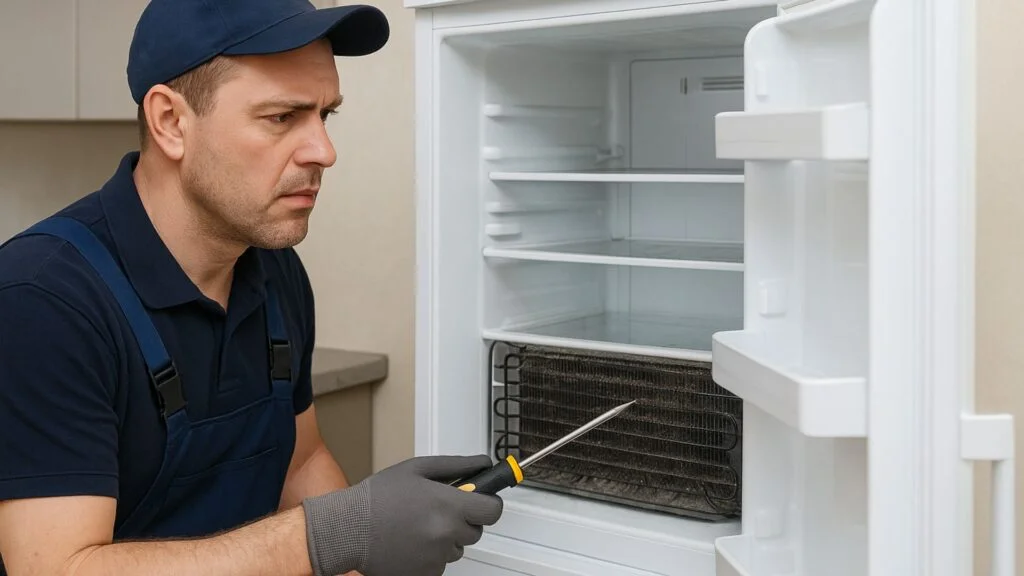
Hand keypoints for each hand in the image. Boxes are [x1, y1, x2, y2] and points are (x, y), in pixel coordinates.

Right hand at [304, 455, 502, 575]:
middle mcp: (446, 534)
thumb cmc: (378, 497)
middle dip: (464, 520)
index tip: (481, 500)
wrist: (348, 528)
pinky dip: (431, 554)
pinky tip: (411, 540)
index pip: (493, 511)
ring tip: (417, 524)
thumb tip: (484, 463)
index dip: (489, 503)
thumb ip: (457, 466)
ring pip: (458, 548)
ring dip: (446, 538)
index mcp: (448, 505)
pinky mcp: (426, 574)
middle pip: (477, 531)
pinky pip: (440, 563)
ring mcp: (437, 558)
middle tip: (438, 510)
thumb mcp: (418, 469)